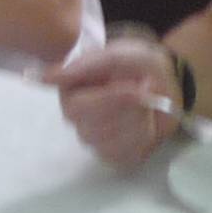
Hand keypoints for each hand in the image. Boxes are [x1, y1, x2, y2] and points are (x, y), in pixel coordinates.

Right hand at [48, 35, 179, 169]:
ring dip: (137, 123)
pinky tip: (146, 124)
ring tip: (145, 106)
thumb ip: (84, 66)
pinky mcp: (113, 155)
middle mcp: (77, 119)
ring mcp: (94, 139)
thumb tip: (45, 79)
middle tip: (144, 92)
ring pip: (109, 144)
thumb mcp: (118, 56)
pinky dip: (142, 139)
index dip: (110, 100)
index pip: (77, 108)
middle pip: (93, 130)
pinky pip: (123, 157)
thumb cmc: (137, 65)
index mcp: (70, 92)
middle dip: (127, 111)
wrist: (167, 82)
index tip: (135, 87)